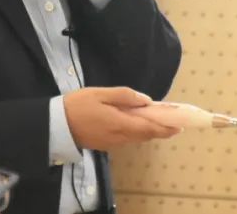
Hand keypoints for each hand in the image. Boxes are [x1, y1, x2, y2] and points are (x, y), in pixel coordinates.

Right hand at [63, 87, 181, 150]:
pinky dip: (137, 132)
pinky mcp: (106, 144)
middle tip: (172, 122)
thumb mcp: (101, 93)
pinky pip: (127, 139)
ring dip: (149, 131)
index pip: (149, 128)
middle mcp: (120, 137)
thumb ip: (124, 96)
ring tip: (157, 120)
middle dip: (160, 130)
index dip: (166, 128)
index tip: (179, 125)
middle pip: (146, 135)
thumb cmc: (78, 105)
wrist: (56, 125)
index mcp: (121, 124)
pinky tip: (137, 123)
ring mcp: (113, 142)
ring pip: (137, 138)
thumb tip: (146, 100)